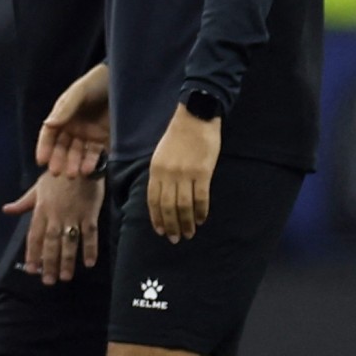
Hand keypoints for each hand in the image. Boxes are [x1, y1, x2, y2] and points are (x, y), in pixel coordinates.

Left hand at [6, 171, 101, 283]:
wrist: (81, 162)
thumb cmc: (58, 176)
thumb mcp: (38, 187)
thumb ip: (23, 203)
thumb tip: (6, 210)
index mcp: (41, 209)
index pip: (34, 236)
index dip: (32, 253)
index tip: (31, 269)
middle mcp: (55, 215)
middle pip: (50, 243)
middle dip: (49, 263)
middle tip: (48, 281)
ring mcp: (73, 215)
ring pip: (68, 241)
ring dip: (67, 261)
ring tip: (65, 277)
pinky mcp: (89, 213)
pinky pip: (90, 234)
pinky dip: (90, 248)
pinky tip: (89, 263)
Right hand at [36, 63, 109, 177]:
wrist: (127, 80)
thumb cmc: (98, 82)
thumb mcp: (80, 92)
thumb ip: (65, 109)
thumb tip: (48, 124)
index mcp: (64, 115)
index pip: (50, 134)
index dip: (45, 147)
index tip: (41, 161)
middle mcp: (74, 127)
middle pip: (62, 147)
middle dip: (58, 160)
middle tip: (56, 172)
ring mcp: (90, 134)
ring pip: (78, 153)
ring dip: (73, 164)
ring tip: (72, 174)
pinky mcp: (105, 139)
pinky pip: (96, 154)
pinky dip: (91, 163)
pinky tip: (87, 170)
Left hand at [147, 105, 220, 242]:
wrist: (195, 116)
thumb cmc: (178, 136)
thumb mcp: (161, 155)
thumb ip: (160, 175)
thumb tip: (162, 197)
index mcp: (155, 170)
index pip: (152, 200)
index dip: (156, 218)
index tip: (160, 231)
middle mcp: (167, 174)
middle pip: (167, 207)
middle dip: (170, 225)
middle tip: (175, 238)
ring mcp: (185, 174)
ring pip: (183, 206)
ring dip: (186, 223)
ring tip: (189, 233)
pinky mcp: (202, 172)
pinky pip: (201, 197)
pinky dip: (200, 211)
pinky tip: (201, 219)